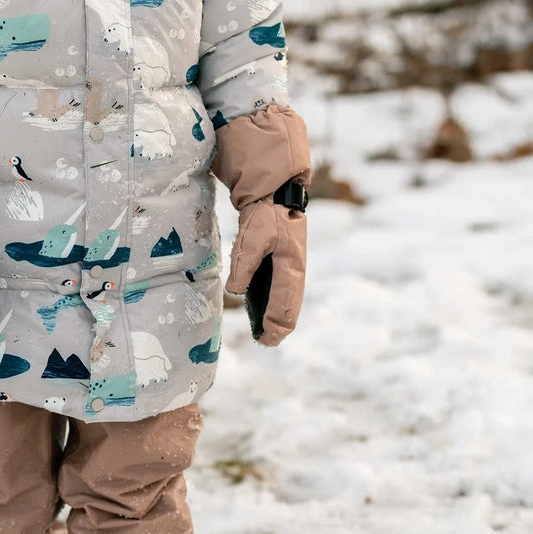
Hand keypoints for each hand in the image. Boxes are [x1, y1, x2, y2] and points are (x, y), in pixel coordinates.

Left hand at [225, 200, 306, 345]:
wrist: (276, 192)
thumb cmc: (265, 214)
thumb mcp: (253, 238)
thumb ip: (244, 265)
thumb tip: (236, 291)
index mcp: (291, 267)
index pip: (285, 305)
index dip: (275, 325)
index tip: (265, 339)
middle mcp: (296, 270)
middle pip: (292, 306)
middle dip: (280, 326)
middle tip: (266, 341)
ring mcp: (293, 265)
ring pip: (290, 299)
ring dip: (280, 316)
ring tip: (267, 331)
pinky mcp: (286, 260)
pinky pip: (285, 288)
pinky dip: (278, 303)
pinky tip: (266, 308)